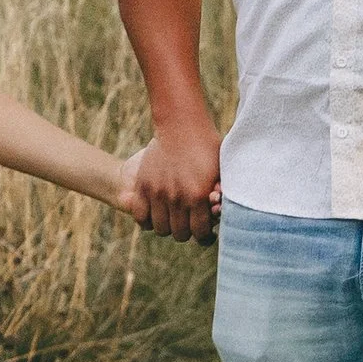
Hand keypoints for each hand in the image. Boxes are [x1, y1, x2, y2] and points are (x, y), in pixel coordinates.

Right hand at [127, 124, 221, 240]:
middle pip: (180, 234)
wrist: (180, 125)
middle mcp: (177, 198)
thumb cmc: (206, 147)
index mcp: (198, 196)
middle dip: (186, 232)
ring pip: (161, 229)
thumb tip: (222, 216)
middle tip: (189, 224)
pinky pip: (141, 217)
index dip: (204, 236)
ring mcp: (158, 193)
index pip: (200, 233)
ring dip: (168, 227)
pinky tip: (156, 213)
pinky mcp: (143, 186)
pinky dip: (147, 220)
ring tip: (173, 219)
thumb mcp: (221, 171)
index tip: (205, 233)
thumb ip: (221, 197)